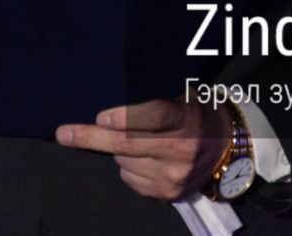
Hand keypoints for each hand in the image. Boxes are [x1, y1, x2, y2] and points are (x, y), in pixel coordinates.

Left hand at [55, 98, 231, 201]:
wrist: (227, 146)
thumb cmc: (194, 114)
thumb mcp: (180, 99)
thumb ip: (151, 106)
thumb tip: (106, 116)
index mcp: (186, 118)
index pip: (155, 117)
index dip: (126, 118)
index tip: (100, 117)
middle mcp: (181, 149)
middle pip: (128, 144)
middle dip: (91, 138)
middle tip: (64, 133)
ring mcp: (174, 175)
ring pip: (123, 162)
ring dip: (118, 151)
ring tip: (139, 141)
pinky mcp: (168, 194)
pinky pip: (129, 178)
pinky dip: (128, 167)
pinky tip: (144, 158)